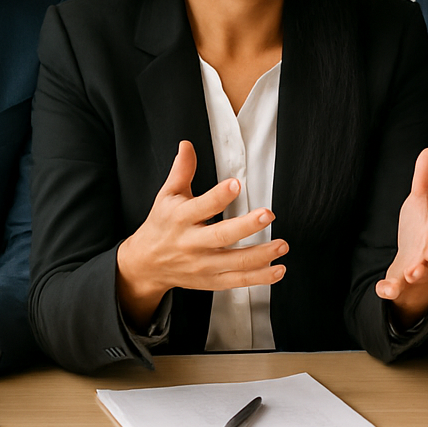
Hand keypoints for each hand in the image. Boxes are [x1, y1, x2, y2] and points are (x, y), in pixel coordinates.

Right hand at [116, 140, 286, 325]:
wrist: (145, 264)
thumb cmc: (161, 225)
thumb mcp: (166, 196)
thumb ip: (182, 171)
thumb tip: (187, 145)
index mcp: (180, 218)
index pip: (201, 206)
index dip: (218, 196)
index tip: (236, 184)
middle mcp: (191, 243)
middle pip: (221, 236)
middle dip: (246, 226)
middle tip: (268, 214)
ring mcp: (202, 265)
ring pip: (234, 263)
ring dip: (261, 255)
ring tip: (282, 245)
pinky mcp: (211, 281)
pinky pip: (237, 281)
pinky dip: (259, 278)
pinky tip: (278, 269)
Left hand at [376, 147, 427, 327]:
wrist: (414, 268)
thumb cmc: (421, 231)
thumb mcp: (420, 203)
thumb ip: (425, 180)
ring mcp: (419, 271)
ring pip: (422, 274)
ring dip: (418, 272)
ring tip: (412, 272)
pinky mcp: (402, 285)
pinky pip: (397, 290)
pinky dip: (390, 290)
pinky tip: (382, 289)